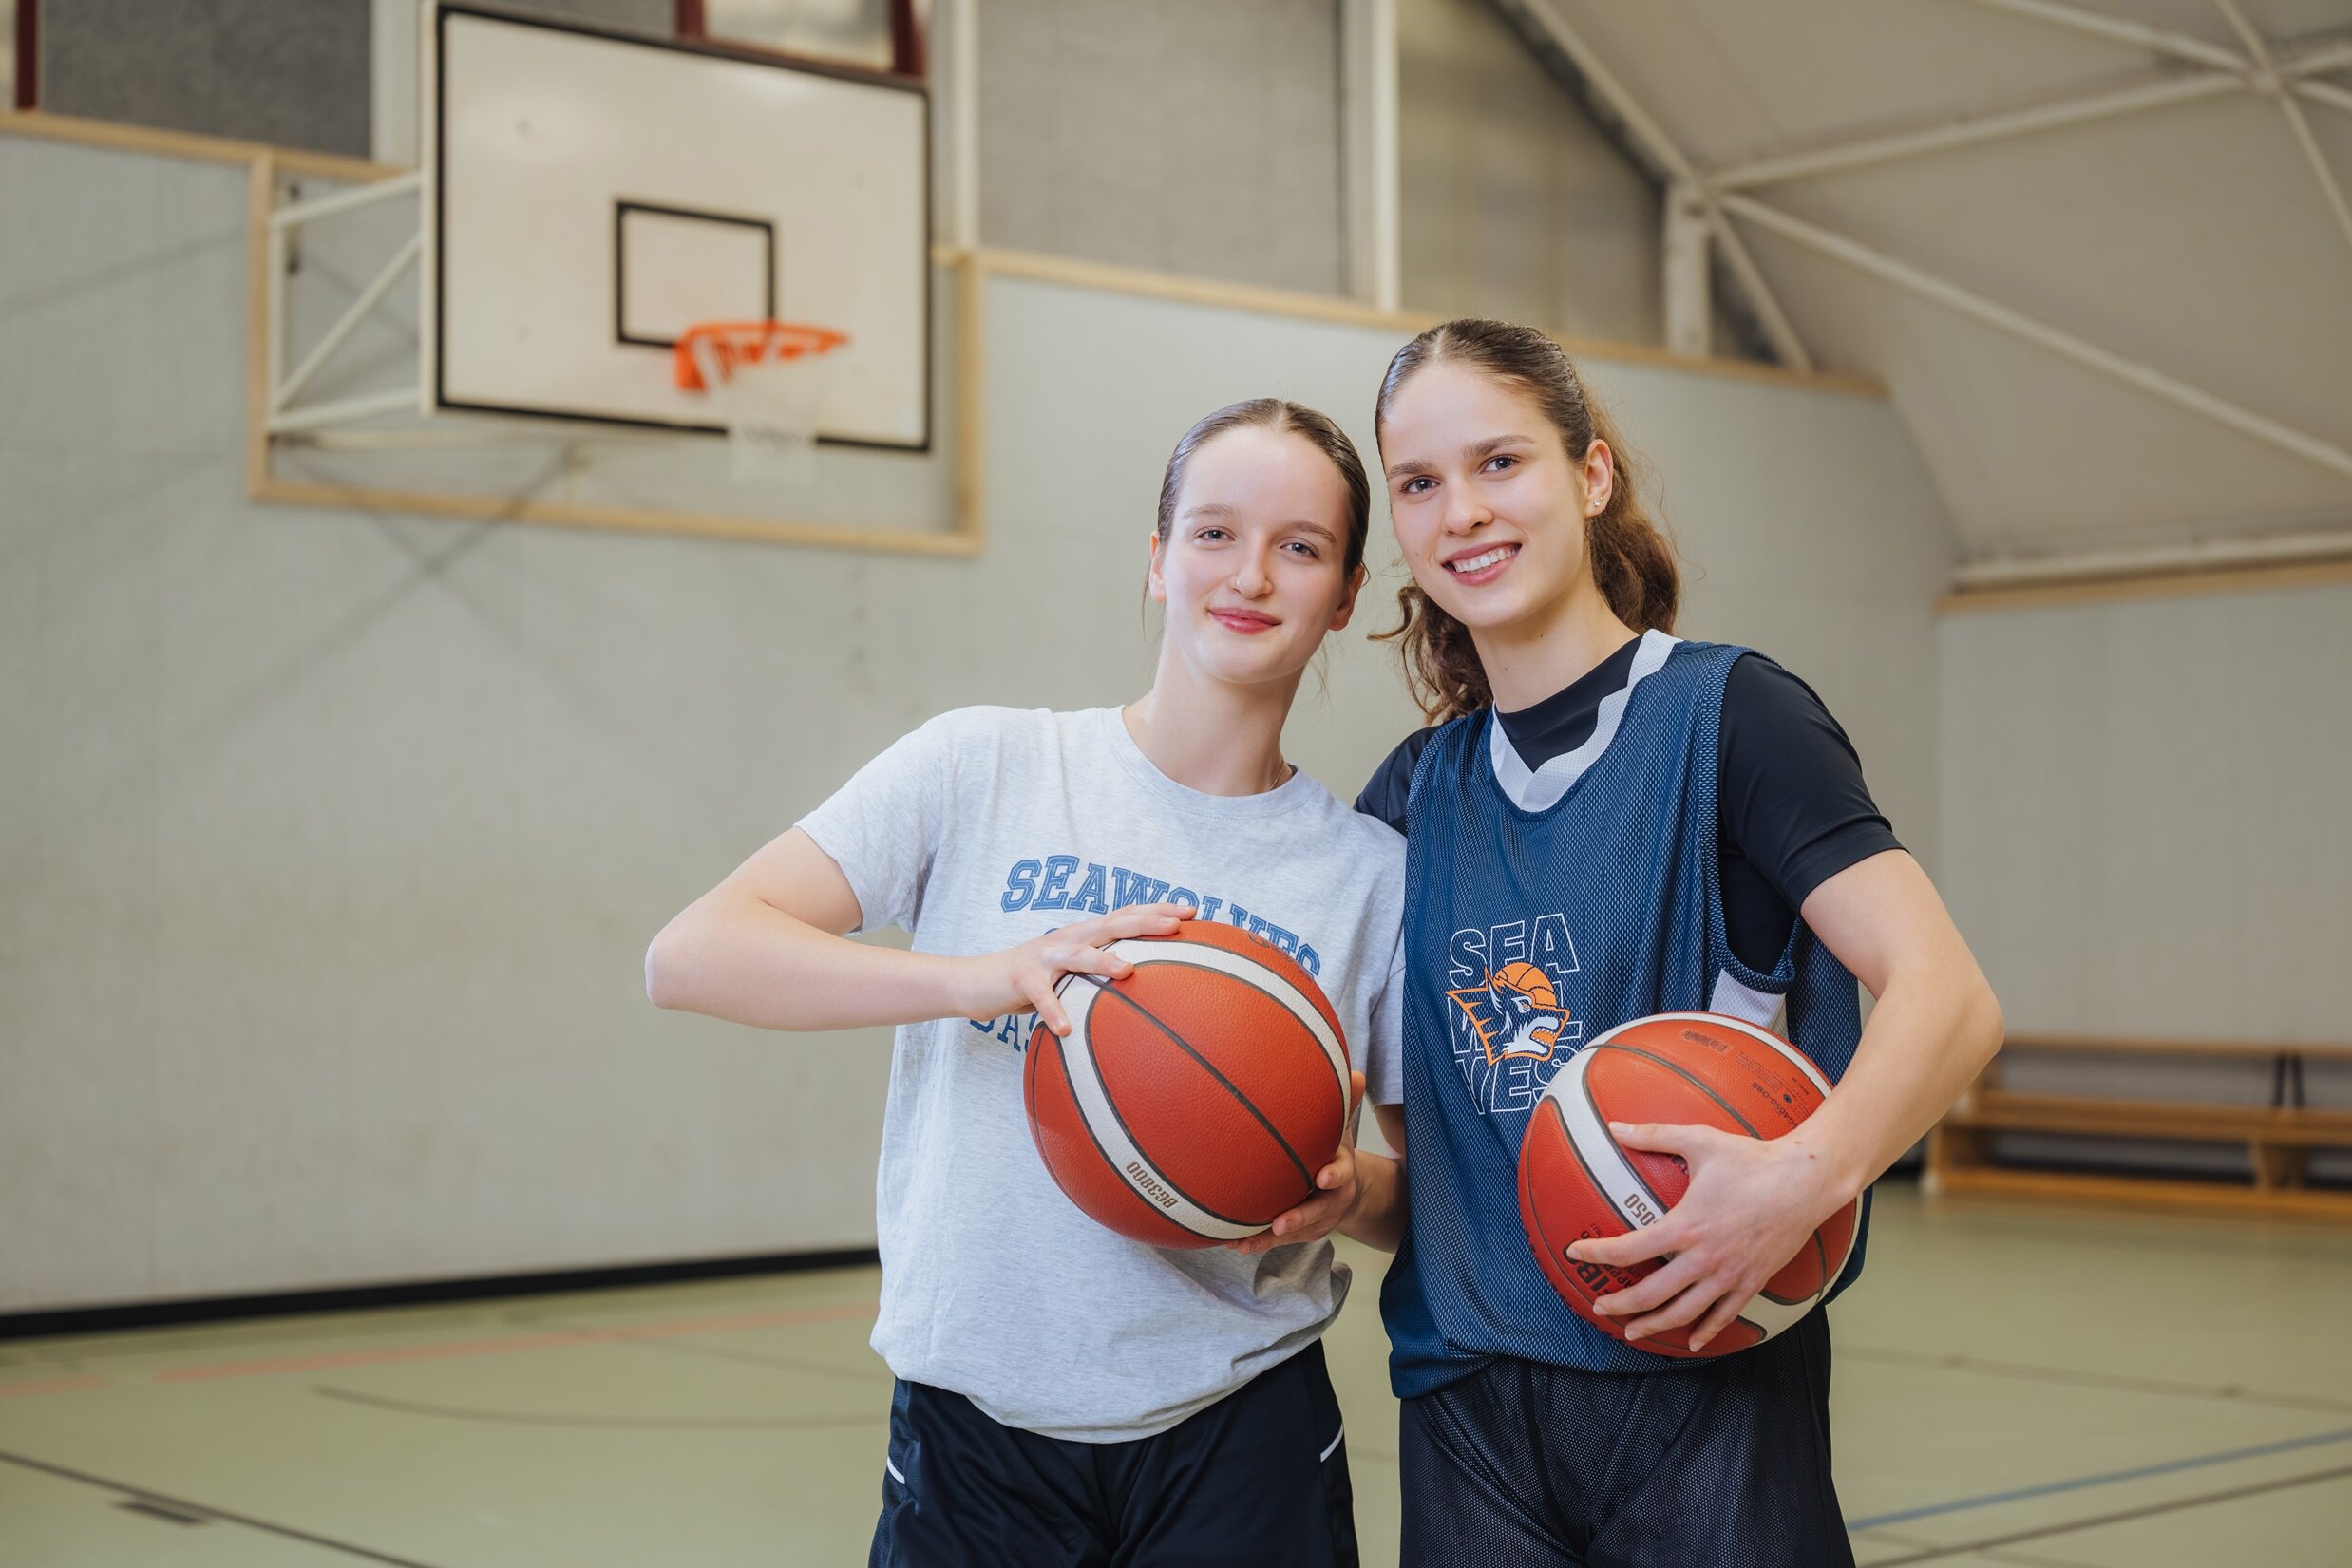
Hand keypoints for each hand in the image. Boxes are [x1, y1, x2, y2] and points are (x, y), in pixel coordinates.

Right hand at [959, 904, 1193, 1034]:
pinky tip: (1065, 1029)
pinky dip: (1053, 1011)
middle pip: (1111, 923)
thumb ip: (1099, 974)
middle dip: (1145, 922)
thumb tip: (1142, 988)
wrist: (975, 982)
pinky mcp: (1021, 978)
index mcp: (1083, 936)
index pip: (1126, 915)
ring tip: (1127, 972)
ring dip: (1102, 960)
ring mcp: (1043, 956)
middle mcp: (1067, 939)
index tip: (1193, 911)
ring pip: (1077, 954)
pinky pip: (1040, 996)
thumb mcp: (1069, 975)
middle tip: (1177, 925)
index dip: (1157, 909)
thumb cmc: (1030, 981)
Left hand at [1228, 1071, 1366, 1255]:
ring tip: (1244, 1241)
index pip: (1342, 1172)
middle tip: (1280, 1223)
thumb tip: (1354, 1073)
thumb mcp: (1340, 1127)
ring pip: (1296, 1232)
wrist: (1348, 1189)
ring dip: (1270, 1238)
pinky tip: (1234, 1244)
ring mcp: (1317, 1220)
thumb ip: (1343, 1102)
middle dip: (1300, 1218)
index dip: (1334, 1175)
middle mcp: (1332, 1199)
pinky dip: (1258, 1242)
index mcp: (1342, 1170)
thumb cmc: (1334, 1150)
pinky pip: (1279, 1241)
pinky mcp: (1301, 1233)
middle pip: (1319, 1211)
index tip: (1322, 1177)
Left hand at [1565, 1121, 1847, 1351]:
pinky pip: (1725, 1315)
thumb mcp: (1700, 1140)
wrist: (1806, 1182)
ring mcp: (1729, 1275)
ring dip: (1654, 1325)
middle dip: (1621, 1304)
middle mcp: (1704, 1258)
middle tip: (1599, 1308)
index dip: (1597, 1254)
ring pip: (1684, 1313)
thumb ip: (1653, 1135)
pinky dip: (1706, 1331)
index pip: (1629, 1249)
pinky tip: (1693, 1340)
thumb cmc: (1753, 1159)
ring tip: (1633, 1331)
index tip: (1575, 1253)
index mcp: (1686, 1226)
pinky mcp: (1752, 1282)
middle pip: (1652, 1294)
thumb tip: (1614, 1126)